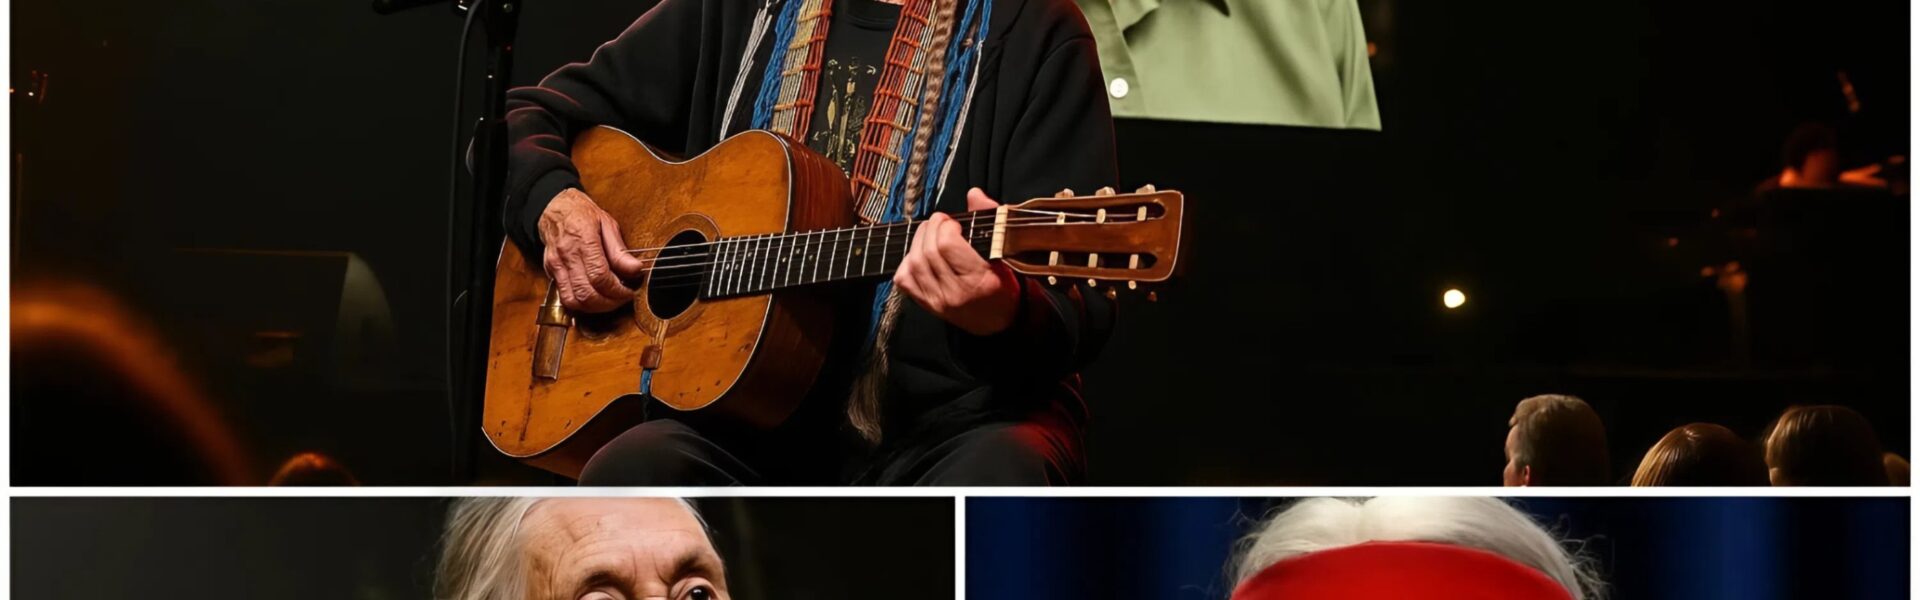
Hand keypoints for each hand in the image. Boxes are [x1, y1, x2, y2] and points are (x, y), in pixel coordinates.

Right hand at [537, 188, 647, 312]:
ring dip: (595, 307)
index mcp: (583, 239)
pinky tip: (594, 297)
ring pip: (574, 301)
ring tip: (610, 300)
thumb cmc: (582, 213)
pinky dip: (581, 304)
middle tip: (623, 298)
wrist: (554, 207)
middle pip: (587, 293)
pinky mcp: (550, 272)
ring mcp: (556, 265)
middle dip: (609, 302)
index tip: (630, 291)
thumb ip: (620, 250)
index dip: (618, 290)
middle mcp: (566, 255)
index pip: (600, 276)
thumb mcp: (607, 223)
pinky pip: (565, 298)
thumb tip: (636, 269)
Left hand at [894, 188, 1020, 335]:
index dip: (946, 226)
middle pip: (928, 251)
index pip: (947, 244)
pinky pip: (904, 279)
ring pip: (913, 262)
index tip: (954, 222)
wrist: (1001, 320)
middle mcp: (957, 293)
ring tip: (931, 235)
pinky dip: (906, 262)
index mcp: (980, 279)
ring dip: (918, 241)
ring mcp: (939, 302)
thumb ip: (990, 219)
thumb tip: (974, 194)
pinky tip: (920, 256)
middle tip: (941, 223)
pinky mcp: (928, 306)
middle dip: (931, 228)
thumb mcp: (1004, 251)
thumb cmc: (1004, 284)